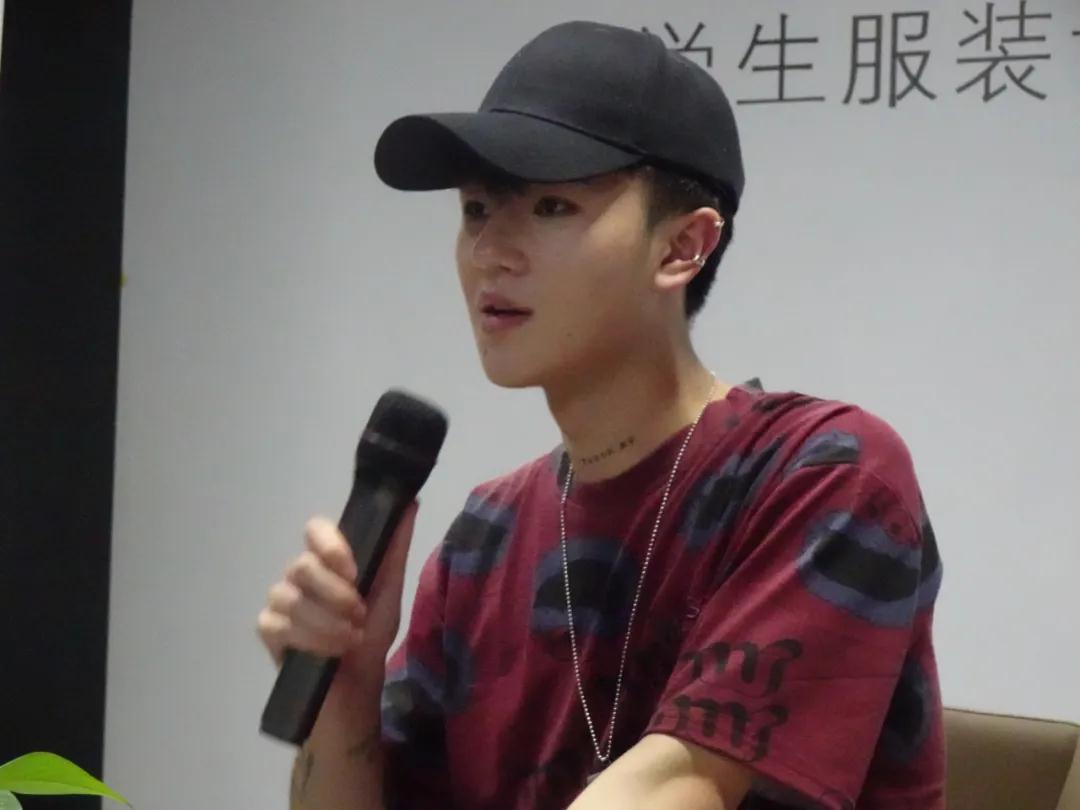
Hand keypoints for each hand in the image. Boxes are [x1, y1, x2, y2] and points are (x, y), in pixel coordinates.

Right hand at [257, 500, 418, 690]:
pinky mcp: (268, 630)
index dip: (331, 546)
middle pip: (302, 566)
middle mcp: (299, 574)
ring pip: (289, 597)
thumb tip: (411, 503)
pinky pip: (278, 624)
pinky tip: (328, 653)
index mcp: (328, 559)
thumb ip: (395, 548)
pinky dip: (309, 639)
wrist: (357, 687)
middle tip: (358, 616)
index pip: (316, 529)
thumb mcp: (390, 591)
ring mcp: (280, 600)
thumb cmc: (371, 634)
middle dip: (335, 594)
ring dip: (326, 622)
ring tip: (350, 639)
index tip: (354, 572)